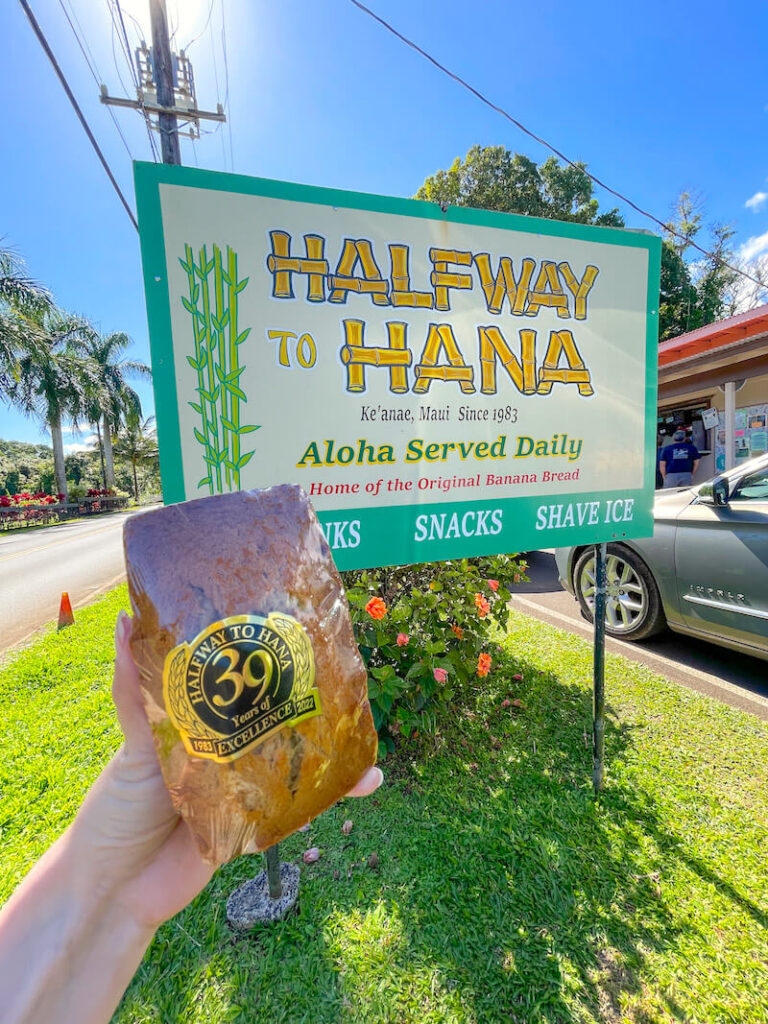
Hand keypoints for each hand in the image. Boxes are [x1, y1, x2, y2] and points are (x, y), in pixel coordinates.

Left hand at [69, 612, 382, 929]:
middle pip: (276, 728)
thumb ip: (133, 691)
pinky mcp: (251, 831)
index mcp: (200, 728)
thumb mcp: (130, 743)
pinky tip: (361, 783)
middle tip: (348, 686)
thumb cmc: (115, 809)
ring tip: (365, 741)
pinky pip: (293, 812)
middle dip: (313, 711)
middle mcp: (225, 757)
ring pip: (294, 770)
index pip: (242, 692)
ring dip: (332, 758)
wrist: (111, 888)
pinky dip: (327, 799)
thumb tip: (126, 619)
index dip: (270, 670)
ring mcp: (241, 796)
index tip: (302, 641)